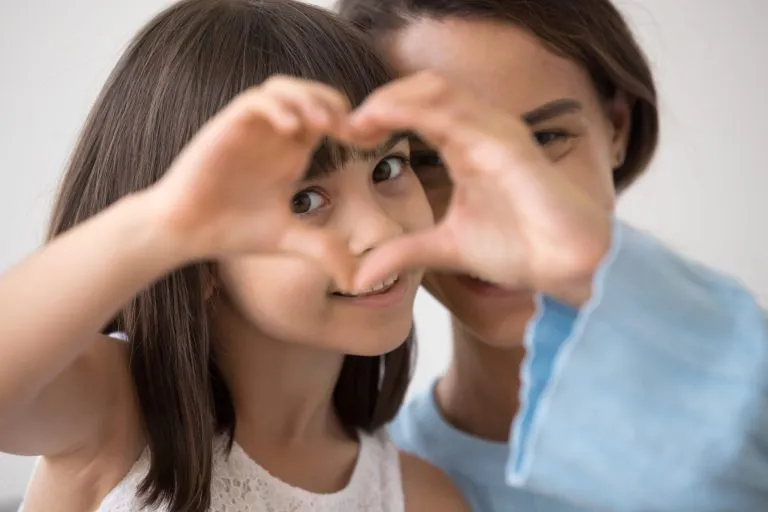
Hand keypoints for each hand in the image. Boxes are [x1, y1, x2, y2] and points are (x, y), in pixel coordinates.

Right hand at [145, 77, 355, 288]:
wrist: (185, 231)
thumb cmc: (232, 230)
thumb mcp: (289, 239)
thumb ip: (323, 250)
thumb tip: (356, 281)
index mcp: (292, 152)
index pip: (328, 118)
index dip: (353, 124)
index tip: (370, 142)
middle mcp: (273, 135)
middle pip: (311, 93)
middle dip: (334, 103)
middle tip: (349, 129)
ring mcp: (250, 128)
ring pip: (283, 88)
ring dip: (307, 98)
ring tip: (324, 124)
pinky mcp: (226, 127)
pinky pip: (255, 101)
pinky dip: (276, 107)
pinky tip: (291, 130)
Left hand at [346, 72, 611, 302]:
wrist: (567, 266)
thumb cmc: (519, 248)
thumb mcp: (445, 249)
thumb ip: (404, 252)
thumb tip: (357, 278)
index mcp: (466, 146)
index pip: (418, 109)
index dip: (379, 115)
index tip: (347, 137)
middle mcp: (481, 131)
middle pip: (423, 89)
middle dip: (380, 100)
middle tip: (346, 126)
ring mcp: (497, 133)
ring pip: (438, 90)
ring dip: (392, 98)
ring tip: (359, 122)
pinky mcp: (510, 146)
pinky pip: (460, 113)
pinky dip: (417, 110)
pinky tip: (387, 122)